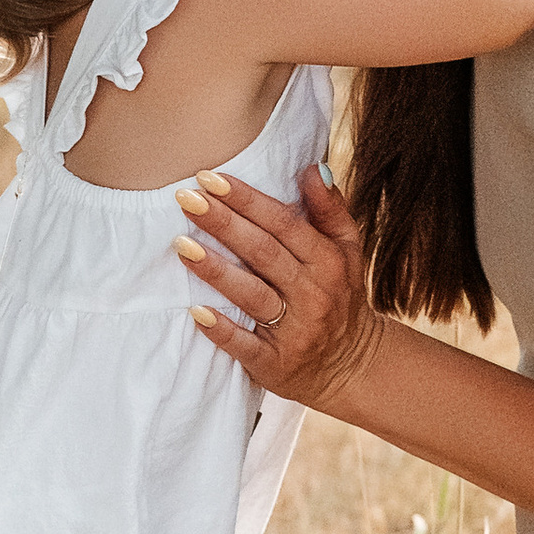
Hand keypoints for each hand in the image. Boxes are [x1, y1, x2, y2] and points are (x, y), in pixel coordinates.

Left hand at [177, 163, 383, 409]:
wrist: (352, 366)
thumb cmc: (339, 295)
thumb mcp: (346, 250)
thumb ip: (330, 209)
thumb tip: (312, 167)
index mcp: (328, 262)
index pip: (284, 224)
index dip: (247, 199)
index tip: (211, 178)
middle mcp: (314, 294)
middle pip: (264, 253)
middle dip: (224, 224)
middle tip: (185, 199)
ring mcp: (295, 331)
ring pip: (252, 296)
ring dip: (216, 271)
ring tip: (181, 245)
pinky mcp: (276, 364)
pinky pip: (246, 346)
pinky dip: (222, 330)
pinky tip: (196, 312)